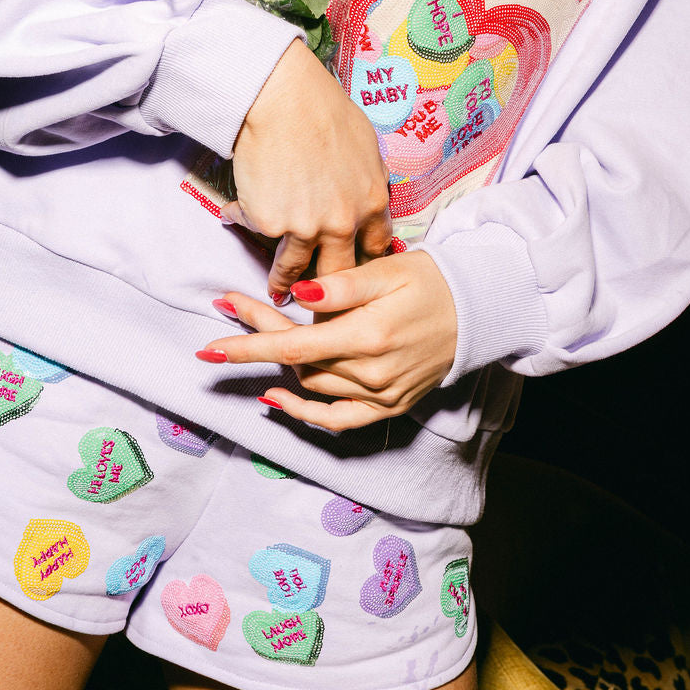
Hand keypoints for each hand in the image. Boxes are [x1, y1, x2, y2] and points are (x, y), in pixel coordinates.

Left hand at [198, 250, 457, 428]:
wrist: (478, 310)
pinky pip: (339, 419)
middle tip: (230, 311)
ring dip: (279, 364)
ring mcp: (382, 394)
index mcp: (369, 335)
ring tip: (258, 332)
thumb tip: (297, 292)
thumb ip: (341, 285)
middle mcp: (373, 372)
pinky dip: (306, 413)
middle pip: (298, 363)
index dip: (249, 344)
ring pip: (313, 384)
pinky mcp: (390, 406)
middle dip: (258, 338)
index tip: (211, 345)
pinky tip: (276, 398)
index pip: (294, 345)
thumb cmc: (431, 281)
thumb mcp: (388, 270)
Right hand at [227, 38, 391, 297]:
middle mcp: (342, 222)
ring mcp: (305, 227)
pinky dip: (245, 221)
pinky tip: (234, 214)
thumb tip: (367, 193)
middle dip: (330, 292)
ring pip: (296, 270)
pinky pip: (256, 229)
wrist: (283, 99)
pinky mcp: (269, 223)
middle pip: (340, 273)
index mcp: (372, 202)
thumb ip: (368, 179)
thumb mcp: (366, 146)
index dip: (364, 263)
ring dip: (285, 283)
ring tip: (278, 293)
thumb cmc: (324, 110)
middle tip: (323, 307)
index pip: (375, 248)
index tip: (354, 273)